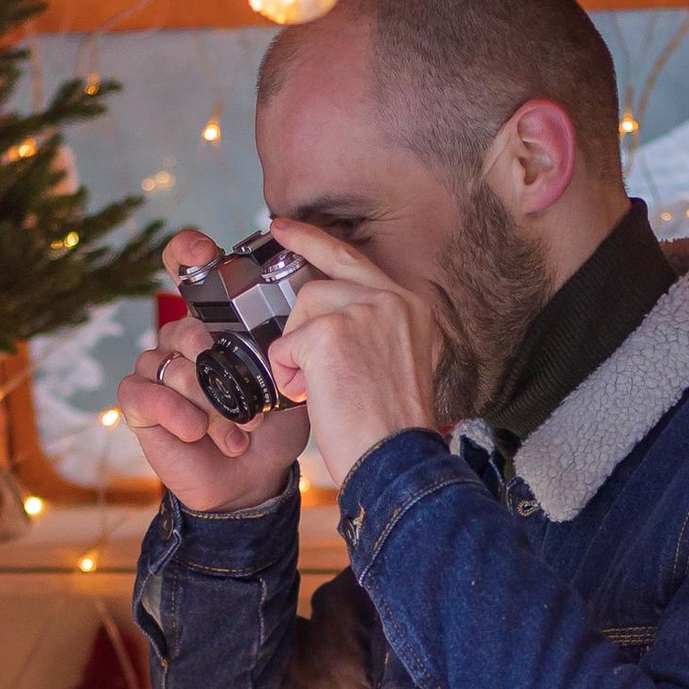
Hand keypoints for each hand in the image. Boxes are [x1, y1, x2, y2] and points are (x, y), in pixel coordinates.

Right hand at [110, 232, 309, 515]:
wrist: (253, 478)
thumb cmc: (272, 425)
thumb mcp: (291, 380)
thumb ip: (289, 348)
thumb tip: (296, 325)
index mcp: (214, 322)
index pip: (187, 270)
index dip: (188, 252)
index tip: (204, 252)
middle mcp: (182, 340)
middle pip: (185, 327)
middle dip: (219, 367)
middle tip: (251, 404)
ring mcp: (159, 370)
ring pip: (170, 363)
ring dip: (206, 400)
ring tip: (237, 430)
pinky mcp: (141, 403)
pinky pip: (143, 393)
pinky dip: (174, 411)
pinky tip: (197, 431)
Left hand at [263, 219, 446, 492]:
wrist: (396, 461)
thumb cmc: (391, 427)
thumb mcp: (396, 362)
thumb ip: (370, 329)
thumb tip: (324, 315)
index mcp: (411, 306)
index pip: (353, 260)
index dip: (314, 242)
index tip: (284, 228)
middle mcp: (391, 300)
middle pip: (319, 285)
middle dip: (295, 305)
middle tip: (278, 266)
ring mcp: (362, 312)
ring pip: (300, 312)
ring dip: (297, 354)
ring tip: (320, 389)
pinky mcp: (331, 333)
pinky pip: (286, 344)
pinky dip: (289, 375)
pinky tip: (313, 396)